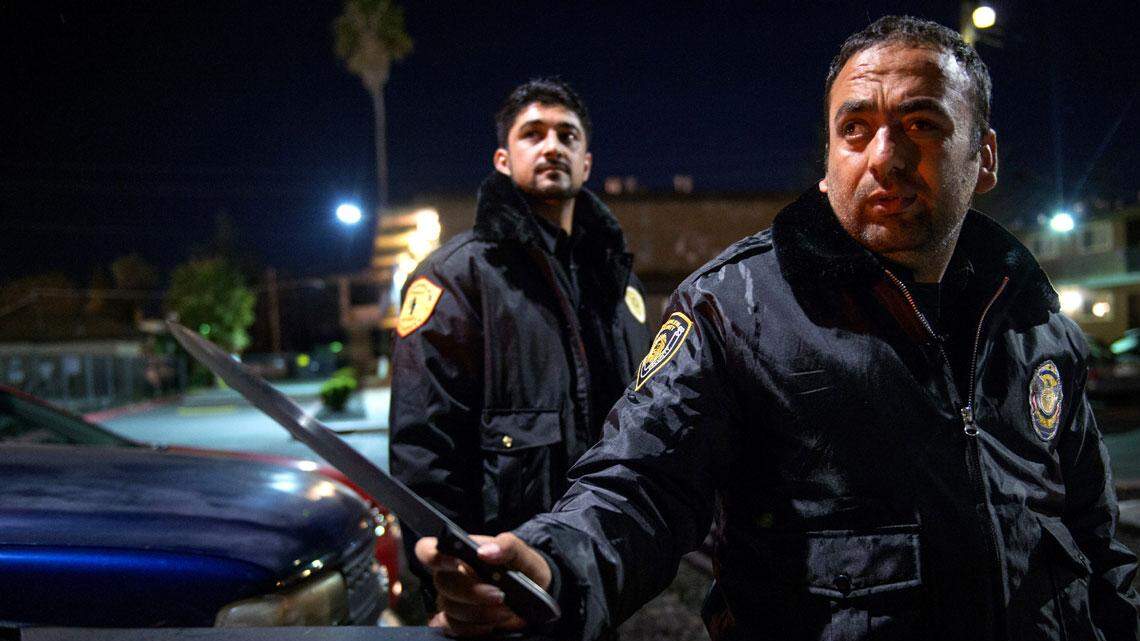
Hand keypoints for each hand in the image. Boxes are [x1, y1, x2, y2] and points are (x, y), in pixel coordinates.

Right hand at [414, 532, 551, 636]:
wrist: (536, 595)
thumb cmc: (523, 568)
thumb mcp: (522, 553)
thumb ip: (507, 545)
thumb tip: (484, 551)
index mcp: (459, 553)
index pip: (428, 549)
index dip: (432, 555)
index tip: (455, 562)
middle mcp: (451, 576)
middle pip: (442, 583)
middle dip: (471, 591)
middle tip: (499, 595)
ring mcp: (452, 601)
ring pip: (450, 609)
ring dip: (479, 612)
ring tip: (505, 611)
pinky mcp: (457, 623)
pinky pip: (455, 629)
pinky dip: (475, 628)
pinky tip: (492, 625)